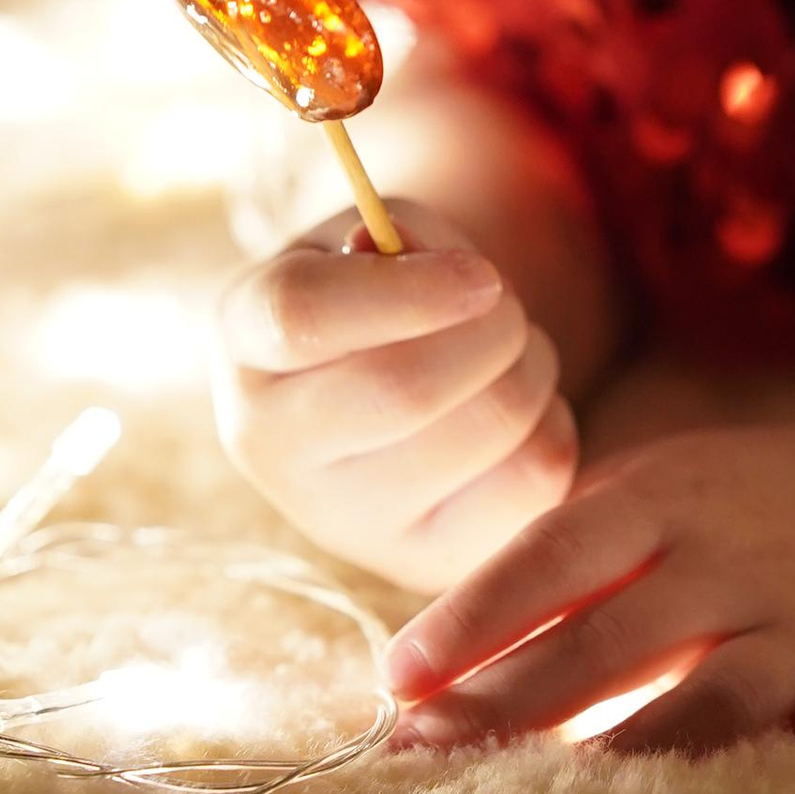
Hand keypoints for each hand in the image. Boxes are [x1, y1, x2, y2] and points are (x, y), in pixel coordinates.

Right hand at [215, 197, 578, 595]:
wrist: (386, 391)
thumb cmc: (380, 293)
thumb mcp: (375, 239)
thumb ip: (402, 233)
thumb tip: (445, 270)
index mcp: (244, 339)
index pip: (301, 315)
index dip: (410, 291)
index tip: (482, 275)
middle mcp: (270, 445)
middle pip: (404, 387)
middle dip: (491, 328)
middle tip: (504, 304)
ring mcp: (345, 521)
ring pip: (486, 427)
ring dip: (531, 365)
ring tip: (509, 350)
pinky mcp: (427, 560)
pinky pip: (533, 478)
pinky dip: (550, 423)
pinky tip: (514, 413)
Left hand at [380, 412, 794, 756]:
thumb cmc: (739, 510)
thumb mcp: (652, 498)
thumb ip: (563, 562)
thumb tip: (434, 661)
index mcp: (664, 500)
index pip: (553, 554)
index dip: (475, 615)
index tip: (398, 679)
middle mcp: (728, 558)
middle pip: (611, 638)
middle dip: (512, 704)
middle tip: (424, 761)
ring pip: (712, 699)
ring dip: (633, 753)